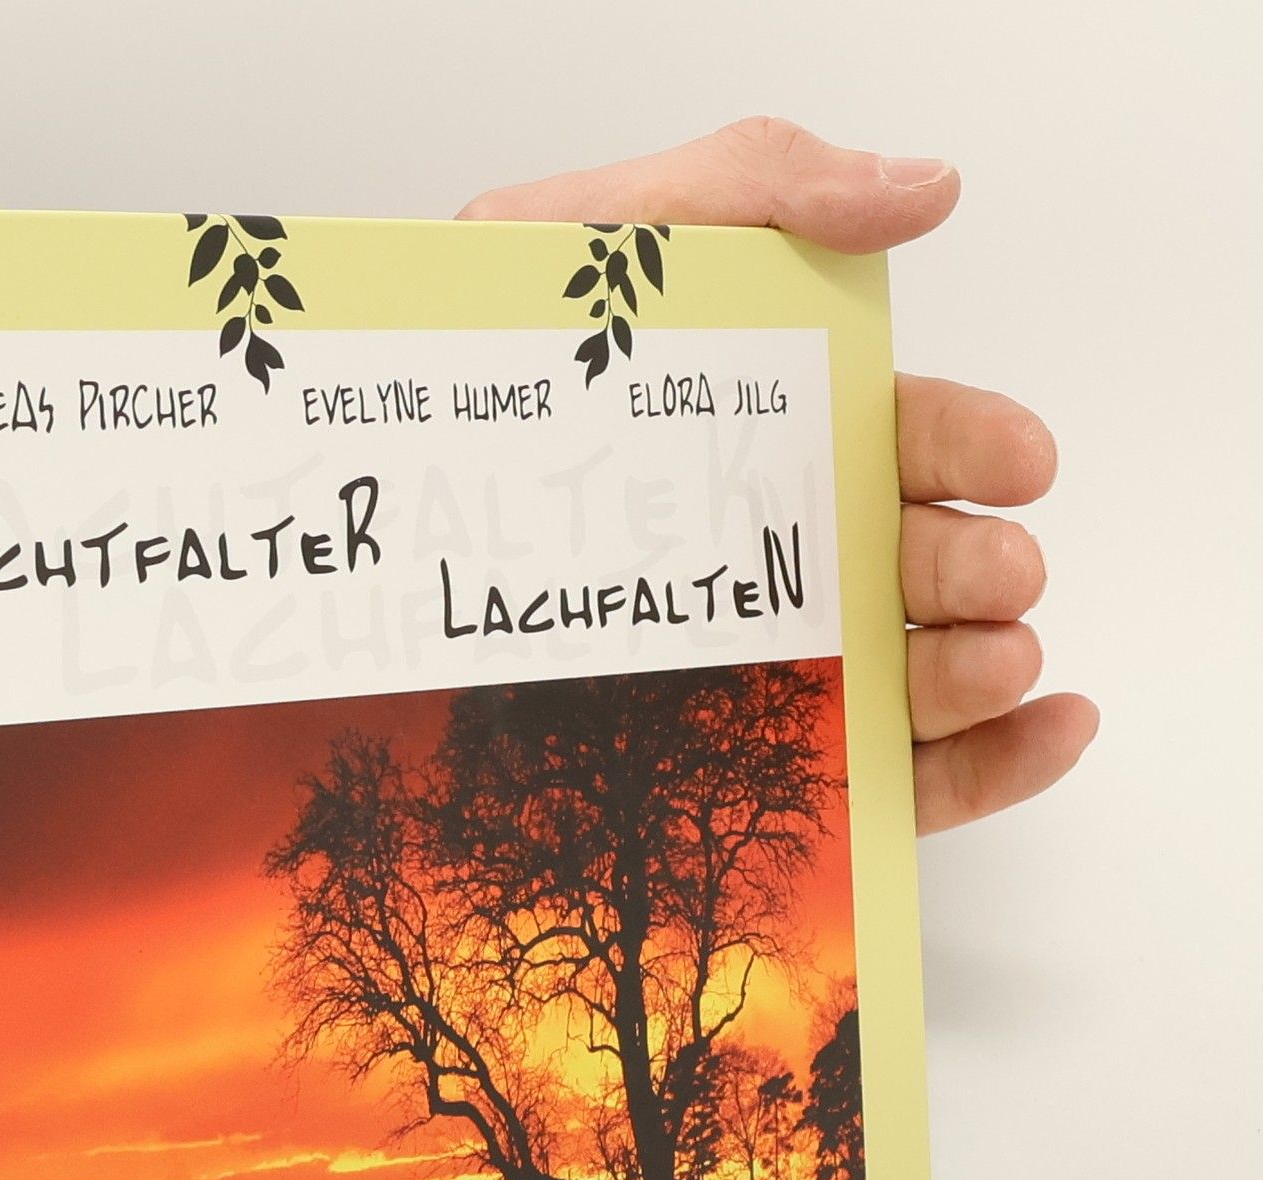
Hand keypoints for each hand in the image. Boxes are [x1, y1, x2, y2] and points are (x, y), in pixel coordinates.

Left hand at [459, 118, 1097, 834]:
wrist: (351, 490)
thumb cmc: (469, 367)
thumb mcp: (596, 241)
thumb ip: (750, 187)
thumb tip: (922, 190)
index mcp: (760, 436)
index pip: (896, 438)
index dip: (970, 444)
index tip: (1017, 462)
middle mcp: (768, 549)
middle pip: (914, 561)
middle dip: (976, 565)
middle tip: (992, 573)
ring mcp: (757, 659)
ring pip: (909, 673)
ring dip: (981, 666)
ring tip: (990, 654)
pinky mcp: (741, 758)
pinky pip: (882, 773)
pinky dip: (986, 766)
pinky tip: (1047, 733)